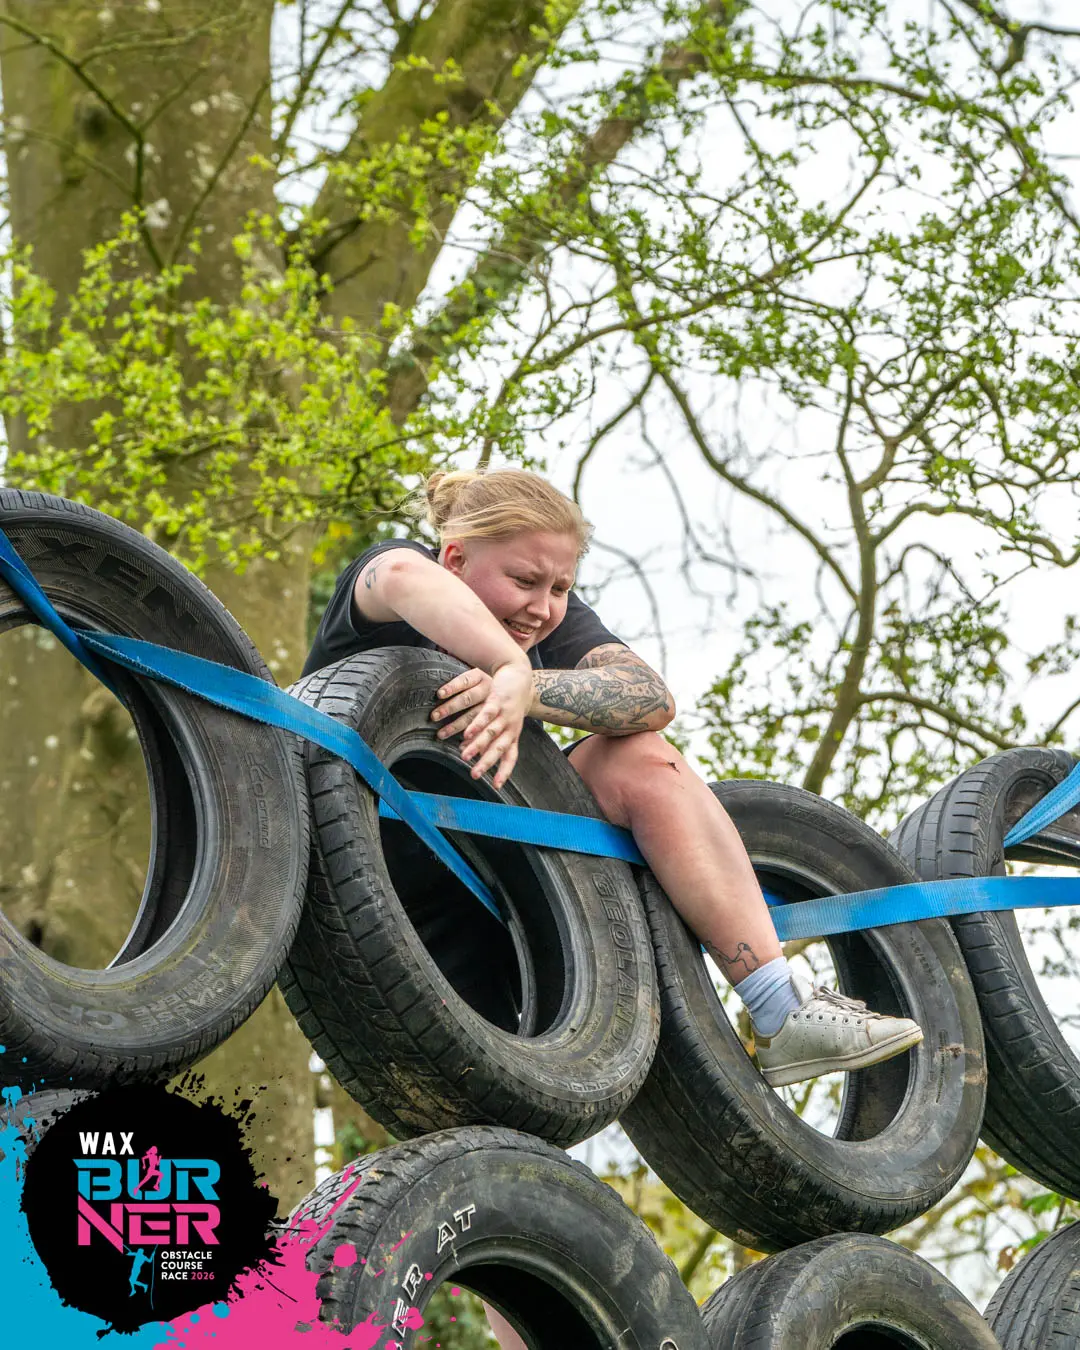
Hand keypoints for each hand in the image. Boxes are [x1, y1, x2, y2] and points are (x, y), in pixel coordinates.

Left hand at [431, 667, 493, 739]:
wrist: (518, 683)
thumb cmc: (486, 678)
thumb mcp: (475, 671)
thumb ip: (457, 675)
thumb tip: (430, 665)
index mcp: (480, 676)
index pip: (464, 680)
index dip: (451, 687)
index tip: (439, 694)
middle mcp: (487, 689)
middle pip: (467, 699)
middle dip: (450, 708)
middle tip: (434, 716)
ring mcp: (493, 703)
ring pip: (473, 716)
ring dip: (456, 726)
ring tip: (441, 734)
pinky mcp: (497, 716)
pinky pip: (483, 727)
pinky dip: (472, 736)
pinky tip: (461, 743)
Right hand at [432, 661, 532, 788]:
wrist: (519, 675)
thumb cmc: (510, 702)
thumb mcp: (505, 722)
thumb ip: (489, 738)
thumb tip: (468, 752)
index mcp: (513, 734)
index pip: (510, 756)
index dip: (504, 771)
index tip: (495, 785)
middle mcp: (511, 727)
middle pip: (499, 748)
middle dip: (486, 763)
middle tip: (473, 774)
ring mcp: (505, 714)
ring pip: (490, 734)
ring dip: (477, 746)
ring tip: (463, 756)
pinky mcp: (497, 701)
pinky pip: (486, 715)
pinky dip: (476, 726)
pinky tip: (466, 733)